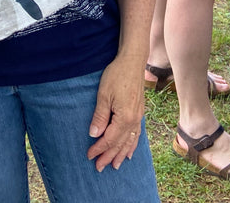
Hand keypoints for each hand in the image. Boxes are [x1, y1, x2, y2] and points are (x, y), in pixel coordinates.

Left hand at [87, 55, 143, 171]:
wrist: (132, 62)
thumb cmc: (116, 75)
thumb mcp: (104, 95)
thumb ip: (100, 116)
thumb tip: (94, 134)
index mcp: (125, 118)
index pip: (109, 139)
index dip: (99, 148)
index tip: (89, 156)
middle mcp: (134, 121)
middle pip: (120, 143)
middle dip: (109, 156)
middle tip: (99, 167)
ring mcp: (138, 117)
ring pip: (129, 141)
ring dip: (121, 154)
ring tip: (115, 166)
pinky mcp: (139, 112)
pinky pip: (137, 134)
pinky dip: (132, 145)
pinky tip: (129, 152)